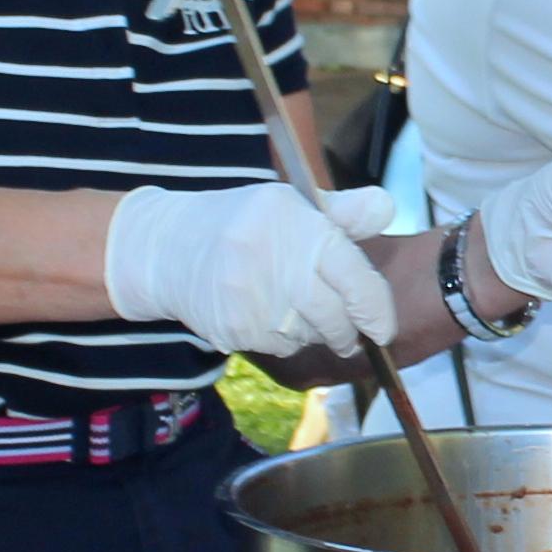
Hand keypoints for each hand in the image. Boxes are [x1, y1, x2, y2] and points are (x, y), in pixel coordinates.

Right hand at [101, 179, 395, 359]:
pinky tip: (267, 315)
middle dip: (348, 331)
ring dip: (313, 332)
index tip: (382, 328)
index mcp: (292, 221)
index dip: (374, 307)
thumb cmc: (241, 224)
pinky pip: (280, 346)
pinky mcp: (232, 327)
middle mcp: (270, 257)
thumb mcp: (288, 206)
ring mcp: (248, 296)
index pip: (350, 272)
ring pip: (308, 335)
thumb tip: (386, 207)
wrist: (165, 248)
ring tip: (294, 307)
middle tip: (349, 333)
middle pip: (333, 316)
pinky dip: (284, 338)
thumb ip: (342, 214)